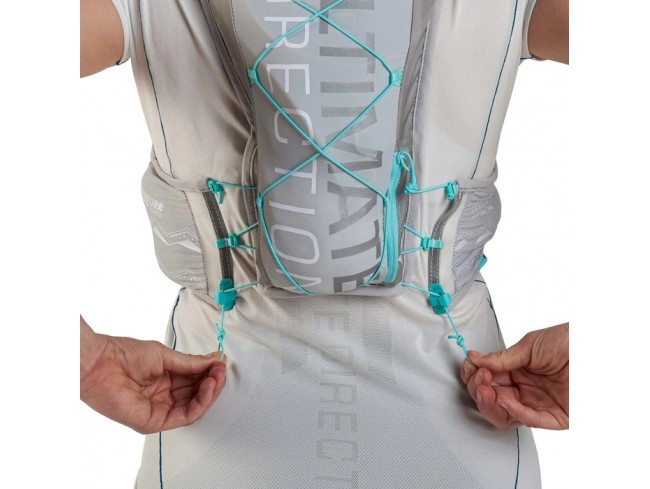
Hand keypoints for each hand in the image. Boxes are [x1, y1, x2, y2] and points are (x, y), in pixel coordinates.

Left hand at [80, 317, 226, 433]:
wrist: (100, 362)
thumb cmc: (122, 355)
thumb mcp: (165, 355)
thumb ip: (191, 363)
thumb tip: (213, 360)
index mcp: (165, 380)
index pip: (195, 382)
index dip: (210, 373)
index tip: (220, 363)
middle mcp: (163, 396)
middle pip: (197, 396)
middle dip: (213, 383)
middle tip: (221, 370)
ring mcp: (159, 410)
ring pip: (194, 408)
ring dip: (210, 393)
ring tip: (216, 377)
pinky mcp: (153, 421)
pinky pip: (185, 416)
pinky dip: (200, 403)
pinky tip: (207, 387)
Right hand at [460, 323, 568, 429]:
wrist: (595, 349)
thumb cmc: (568, 341)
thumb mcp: (529, 346)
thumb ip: (501, 358)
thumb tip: (475, 358)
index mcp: (517, 371)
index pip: (488, 380)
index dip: (475, 376)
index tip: (470, 368)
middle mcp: (525, 389)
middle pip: (492, 400)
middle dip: (479, 390)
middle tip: (478, 379)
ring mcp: (537, 403)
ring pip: (505, 415)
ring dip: (492, 404)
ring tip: (487, 390)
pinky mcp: (553, 417)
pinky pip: (529, 419)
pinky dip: (514, 411)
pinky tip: (506, 399)